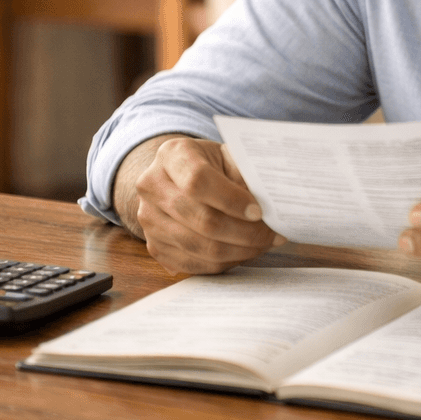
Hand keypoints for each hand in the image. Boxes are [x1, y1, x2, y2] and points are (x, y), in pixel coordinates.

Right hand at [116, 135, 285, 273]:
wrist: (178, 178)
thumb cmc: (211, 165)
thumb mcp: (228, 156)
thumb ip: (244, 174)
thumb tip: (271, 203)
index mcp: (172, 155)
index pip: (198, 181)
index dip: (232, 200)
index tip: (259, 212)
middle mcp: (152, 186)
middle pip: (201, 219)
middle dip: (244, 232)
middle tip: (272, 234)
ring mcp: (149, 219)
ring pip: (199, 246)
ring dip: (239, 251)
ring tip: (263, 244)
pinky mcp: (154, 246)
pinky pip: (194, 264)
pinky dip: (224, 262)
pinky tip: (244, 252)